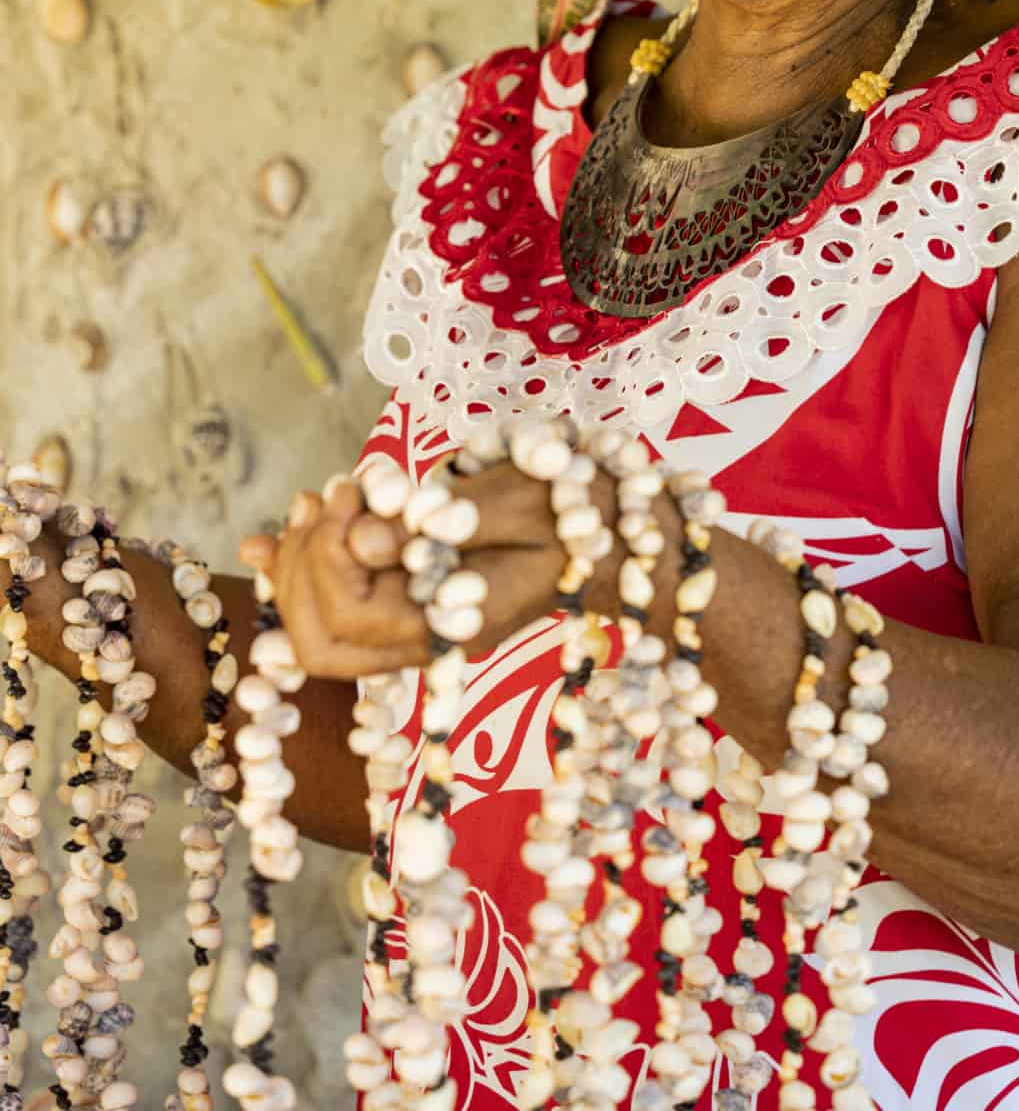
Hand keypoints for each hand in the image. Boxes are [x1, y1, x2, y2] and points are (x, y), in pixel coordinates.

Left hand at [238, 465, 622, 680]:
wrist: (615, 534)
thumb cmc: (575, 507)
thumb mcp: (515, 498)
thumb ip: (439, 519)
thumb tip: (360, 539)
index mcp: (458, 621)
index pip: (352, 615)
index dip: (328, 553)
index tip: (349, 491)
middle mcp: (431, 642)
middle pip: (321, 644)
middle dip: (300, 569)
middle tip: (323, 500)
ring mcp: (420, 633)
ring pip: (320, 634)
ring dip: (299, 566)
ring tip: (315, 502)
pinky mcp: (414, 610)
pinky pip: (340, 611)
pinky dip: (306, 570)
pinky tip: (287, 532)